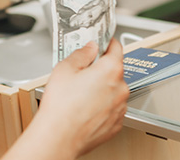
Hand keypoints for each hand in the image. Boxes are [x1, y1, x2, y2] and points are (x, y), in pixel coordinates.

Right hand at [36, 39, 128, 156]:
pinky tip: (85, 108)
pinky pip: (111, 109)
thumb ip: (81, 54)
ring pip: (113, 91)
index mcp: (111, 70)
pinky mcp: (116, 123)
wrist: (59, 137)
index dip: (106, 43)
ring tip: (80, 96)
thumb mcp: (65, 69)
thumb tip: (90, 48)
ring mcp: (120, 108)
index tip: (101, 43)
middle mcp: (121, 88)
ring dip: (102, 90)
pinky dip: (102, 107)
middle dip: (100, 70)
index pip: (116, 47)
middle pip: (114, 71)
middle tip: (82, 74)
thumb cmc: (61, 106)